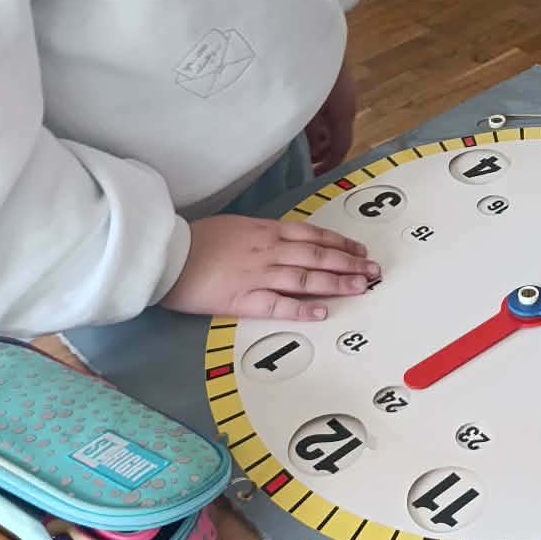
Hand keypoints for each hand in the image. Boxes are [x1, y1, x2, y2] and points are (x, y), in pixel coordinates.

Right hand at [164, 214, 380, 321]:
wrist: (167, 254)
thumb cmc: (196, 240)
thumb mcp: (236, 226)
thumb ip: (262, 234)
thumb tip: (284, 240)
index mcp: (266, 231)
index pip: (313, 236)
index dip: (340, 244)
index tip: (360, 251)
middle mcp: (268, 250)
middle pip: (318, 256)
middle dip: (350, 264)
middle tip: (374, 271)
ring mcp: (258, 274)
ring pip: (306, 278)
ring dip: (337, 283)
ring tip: (361, 288)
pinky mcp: (243, 298)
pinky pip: (279, 304)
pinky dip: (303, 308)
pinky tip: (323, 312)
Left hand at [305, 36, 356, 171]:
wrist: (314, 26)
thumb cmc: (310, 64)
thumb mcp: (308, 101)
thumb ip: (310, 128)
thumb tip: (310, 151)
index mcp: (344, 111)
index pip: (340, 148)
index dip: (327, 167)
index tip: (312, 179)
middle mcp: (346, 105)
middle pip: (334, 137)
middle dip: (318, 152)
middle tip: (297, 163)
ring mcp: (339, 93)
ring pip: (329, 123)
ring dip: (315, 136)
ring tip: (291, 143)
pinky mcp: (331, 83)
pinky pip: (324, 110)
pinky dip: (312, 121)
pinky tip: (294, 119)